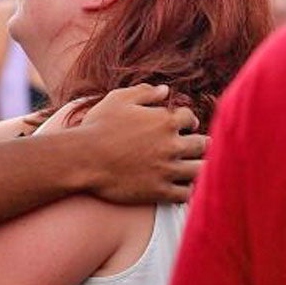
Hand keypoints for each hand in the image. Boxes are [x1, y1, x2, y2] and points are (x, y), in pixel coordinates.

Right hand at [77, 84, 206, 204]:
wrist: (83, 159)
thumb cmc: (98, 126)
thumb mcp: (118, 100)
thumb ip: (144, 92)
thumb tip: (165, 90)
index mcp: (165, 121)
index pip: (190, 119)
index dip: (188, 121)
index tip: (185, 126)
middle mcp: (172, 145)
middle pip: (202, 144)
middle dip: (200, 143)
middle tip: (195, 146)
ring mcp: (167, 170)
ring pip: (200, 169)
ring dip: (199, 166)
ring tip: (194, 167)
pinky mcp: (159, 191)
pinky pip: (187, 194)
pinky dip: (189, 190)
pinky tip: (182, 186)